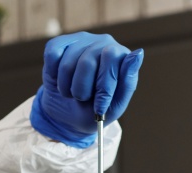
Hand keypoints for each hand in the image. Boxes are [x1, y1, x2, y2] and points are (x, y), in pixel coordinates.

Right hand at [29, 32, 143, 148]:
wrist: (68, 114)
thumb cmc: (96, 110)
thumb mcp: (114, 105)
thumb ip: (128, 81)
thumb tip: (138, 53)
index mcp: (121, 57)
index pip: (112, 61)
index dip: (103, 89)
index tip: (99, 108)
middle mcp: (103, 43)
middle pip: (87, 62)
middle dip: (82, 89)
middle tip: (82, 99)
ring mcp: (82, 40)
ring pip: (68, 64)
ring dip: (66, 88)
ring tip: (71, 93)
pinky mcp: (61, 42)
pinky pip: (53, 56)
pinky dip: (54, 75)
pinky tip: (60, 80)